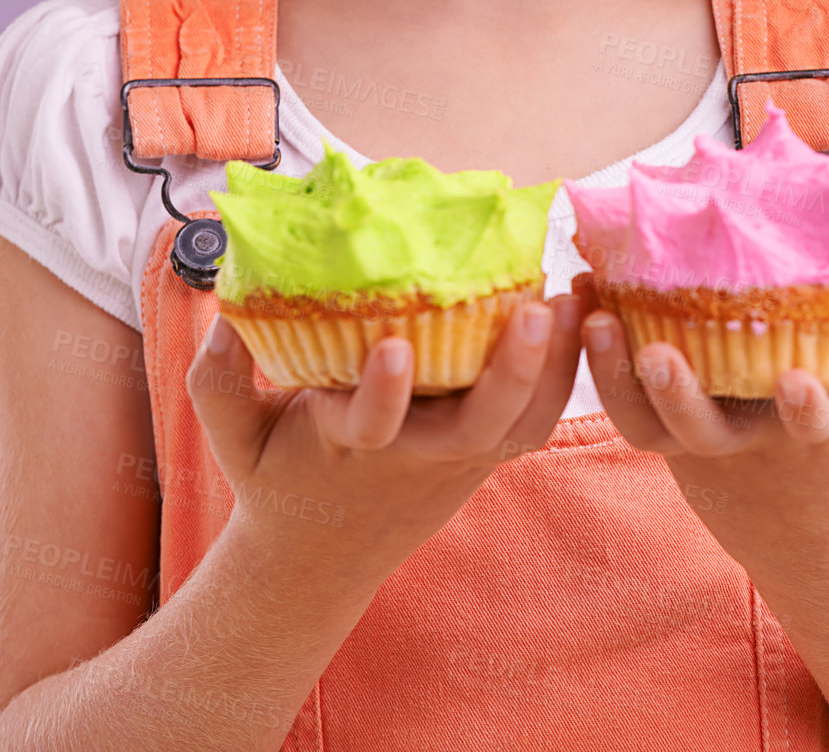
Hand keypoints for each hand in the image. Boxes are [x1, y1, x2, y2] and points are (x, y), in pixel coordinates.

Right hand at [187, 291, 583, 601]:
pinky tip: (579, 313)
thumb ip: (217, 378)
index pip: (370, 424)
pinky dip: (562, 375)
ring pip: (521, 428)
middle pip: (478, 430)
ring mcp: (458, 460)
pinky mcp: (484, 455)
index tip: (391, 344)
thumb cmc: (276, 478)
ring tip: (575, 299)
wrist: (317, 562)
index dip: (381, 391)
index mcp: (350, 446)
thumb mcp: (231, 437)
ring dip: (554, 369)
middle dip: (510, 373)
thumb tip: (224, 309)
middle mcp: (415, 457)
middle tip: (534, 309)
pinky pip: (534, 423)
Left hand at [572, 272, 828, 579]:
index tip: (800, 381)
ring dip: (615, 376)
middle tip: (657, 355)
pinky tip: (581, 298)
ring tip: (595, 319)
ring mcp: (696, 443)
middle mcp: (747, 444)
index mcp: (813, 438)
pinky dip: (596, 360)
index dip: (808, 407)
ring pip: (646, 425)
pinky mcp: (660, 435)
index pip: (812, 424)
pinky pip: (619, 407)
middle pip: (704, 430)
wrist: (803, 534)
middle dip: (681, 395)